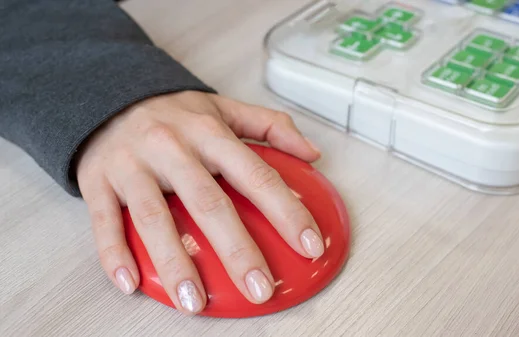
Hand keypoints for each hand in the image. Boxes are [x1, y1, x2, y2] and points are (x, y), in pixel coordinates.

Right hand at [76, 91, 323, 314]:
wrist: (108, 95)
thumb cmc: (174, 112)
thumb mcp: (225, 108)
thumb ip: (271, 126)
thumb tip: (313, 152)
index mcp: (209, 132)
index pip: (256, 175)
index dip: (286, 211)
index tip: (310, 245)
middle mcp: (172, 147)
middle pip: (208, 203)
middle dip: (237, 250)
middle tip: (260, 288)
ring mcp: (132, 164)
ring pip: (154, 218)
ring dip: (174, 263)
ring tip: (194, 302)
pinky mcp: (98, 180)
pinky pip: (105, 220)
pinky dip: (114, 253)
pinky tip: (130, 283)